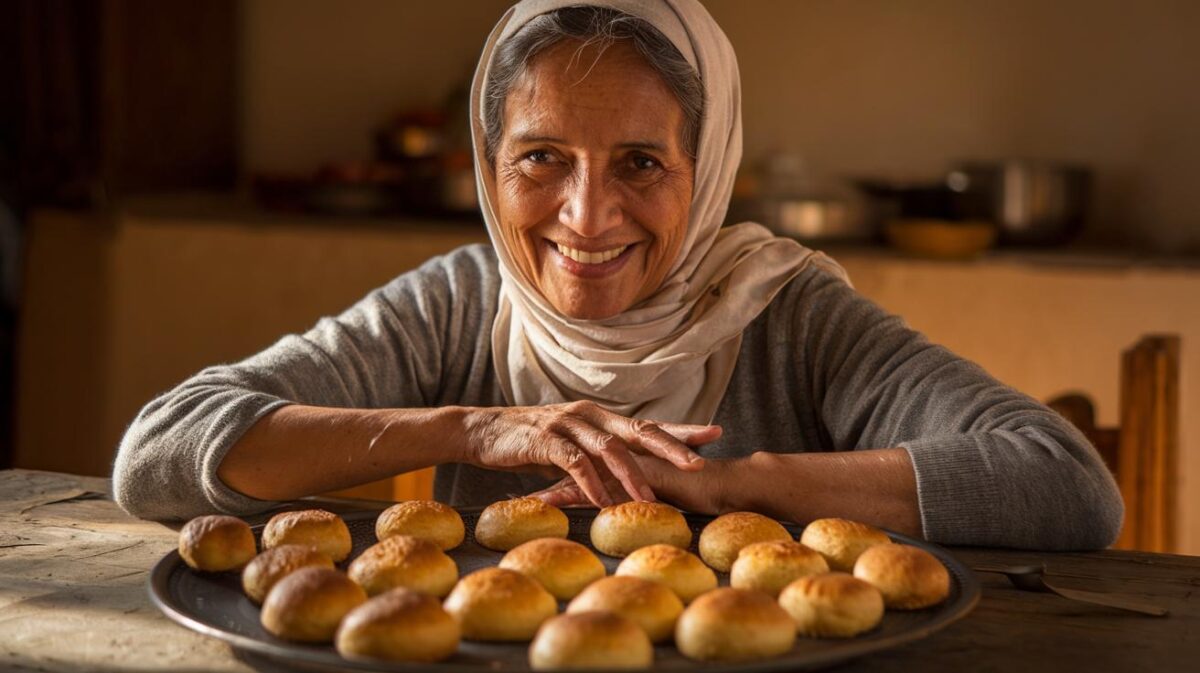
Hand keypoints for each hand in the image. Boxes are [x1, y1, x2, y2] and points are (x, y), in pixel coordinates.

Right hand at [459, 401, 720, 506]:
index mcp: (600, 418)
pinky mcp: (544, 440)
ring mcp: (567, 425)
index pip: (648, 423)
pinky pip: (573, 463)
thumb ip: (598, 460)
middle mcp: (589, 416)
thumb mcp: (570, 449)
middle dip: (671, 447)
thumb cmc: (529, 444)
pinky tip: (601, 502)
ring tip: (650, 501)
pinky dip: (589, 484)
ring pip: (609, 449)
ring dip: (631, 476)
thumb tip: (628, 482)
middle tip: (699, 463)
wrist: (481, 432)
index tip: (715, 433)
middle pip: (638, 430)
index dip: (681, 428)